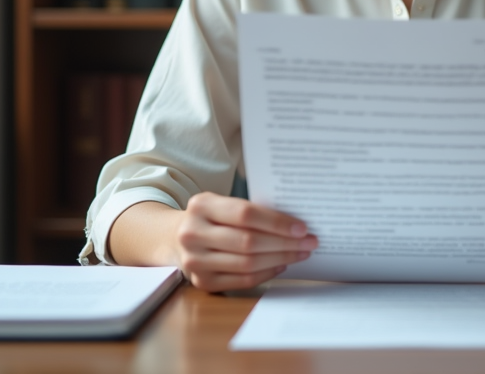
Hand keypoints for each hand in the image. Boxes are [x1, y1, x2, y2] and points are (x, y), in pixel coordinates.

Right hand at [175, 192, 317, 291]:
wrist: (174, 237)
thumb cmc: (210, 217)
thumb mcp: (221, 203)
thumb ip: (250, 210)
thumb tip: (294, 223)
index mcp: (201, 205)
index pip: (246, 214)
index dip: (277, 222)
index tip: (302, 227)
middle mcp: (193, 233)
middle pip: (249, 242)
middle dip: (285, 243)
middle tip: (310, 242)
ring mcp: (195, 261)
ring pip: (248, 263)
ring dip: (280, 259)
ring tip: (300, 253)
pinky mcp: (202, 282)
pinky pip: (242, 280)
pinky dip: (266, 273)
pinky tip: (281, 264)